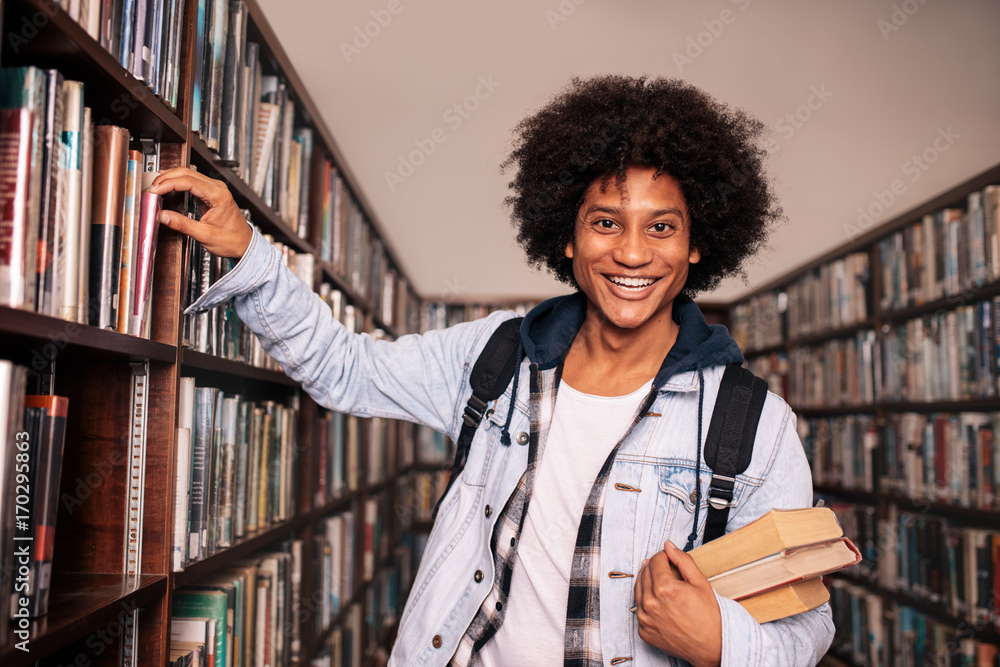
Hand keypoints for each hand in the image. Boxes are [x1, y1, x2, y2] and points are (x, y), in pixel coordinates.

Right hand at [148, 167, 252, 258]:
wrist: (244, 244)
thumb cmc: (231, 240)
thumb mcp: (205, 235)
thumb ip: (182, 224)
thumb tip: (162, 216)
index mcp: (218, 195)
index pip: (188, 181)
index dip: (168, 184)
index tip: (154, 190)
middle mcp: (218, 188)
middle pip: (186, 173)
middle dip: (166, 178)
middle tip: (151, 188)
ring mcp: (215, 189)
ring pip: (188, 174)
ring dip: (171, 178)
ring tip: (156, 187)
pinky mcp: (211, 192)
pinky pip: (192, 181)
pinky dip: (177, 182)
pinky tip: (167, 187)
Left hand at [634, 540, 721, 666]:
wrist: (712, 646)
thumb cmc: (709, 616)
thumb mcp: (700, 582)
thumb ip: (682, 560)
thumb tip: (669, 546)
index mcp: (664, 588)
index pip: (655, 561)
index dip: (663, 556)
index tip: (669, 558)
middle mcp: (650, 603)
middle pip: (644, 573)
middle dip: (654, 567)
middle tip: (666, 569)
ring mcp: (645, 619)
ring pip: (638, 590)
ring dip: (648, 582)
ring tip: (661, 583)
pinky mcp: (644, 631)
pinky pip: (640, 609)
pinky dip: (646, 602)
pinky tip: (659, 602)